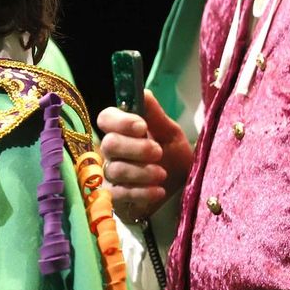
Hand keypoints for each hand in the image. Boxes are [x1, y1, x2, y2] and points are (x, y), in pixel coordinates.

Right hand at [96, 90, 192, 222]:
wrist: (183, 191)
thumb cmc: (174, 159)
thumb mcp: (171, 135)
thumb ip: (155, 116)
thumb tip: (143, 92)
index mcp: (123, 130)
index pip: (106, 118)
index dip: (121, 122)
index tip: (142, 127)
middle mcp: (112, 151)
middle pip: (109, 144)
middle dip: (136, 148)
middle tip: (157, 152)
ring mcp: (110, 174)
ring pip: (115, 169)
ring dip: (142, 172)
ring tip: (162, 174)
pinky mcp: (114, 197)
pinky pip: (119, 193)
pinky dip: (142, 192)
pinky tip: (158, 191)